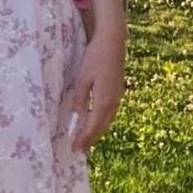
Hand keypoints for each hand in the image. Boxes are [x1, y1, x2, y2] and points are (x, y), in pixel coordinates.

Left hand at [67, 28, 126, 153]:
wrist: (113, 42)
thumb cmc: (95, 57)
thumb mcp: (82, 78)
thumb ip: (81, 99)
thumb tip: (78, 115)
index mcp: (104, 101)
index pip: (92, 126)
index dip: (83, 139)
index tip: (75, 149)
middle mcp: (114, 102)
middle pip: (102, 127)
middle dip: (91, 139)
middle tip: (80, 150)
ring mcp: (118, 97)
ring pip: (107, 121)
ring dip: (97, 132)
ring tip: (87, 140)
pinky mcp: (118, 91)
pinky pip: (110, 113)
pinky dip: (102, 121)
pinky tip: (96, 122)